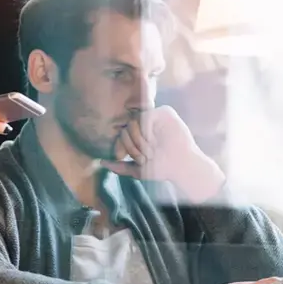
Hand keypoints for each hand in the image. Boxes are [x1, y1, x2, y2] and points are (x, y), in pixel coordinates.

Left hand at [101, 106, 224, 200]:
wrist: (182, 167)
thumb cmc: (162, 168)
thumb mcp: (138, 170)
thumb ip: (120, 166)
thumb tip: (101, 162)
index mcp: (137, 134)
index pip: (122, 133)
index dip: (126, 147)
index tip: (139, 160)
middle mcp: (145, 124)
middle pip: (126, 127)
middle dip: (133, 146)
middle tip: (145, 157)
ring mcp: (155, 117)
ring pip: (134, 121)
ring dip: (140, 141)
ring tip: (150, 152)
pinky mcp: (166, 113)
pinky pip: (147, 115)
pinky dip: (147, 129)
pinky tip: (153, 140)